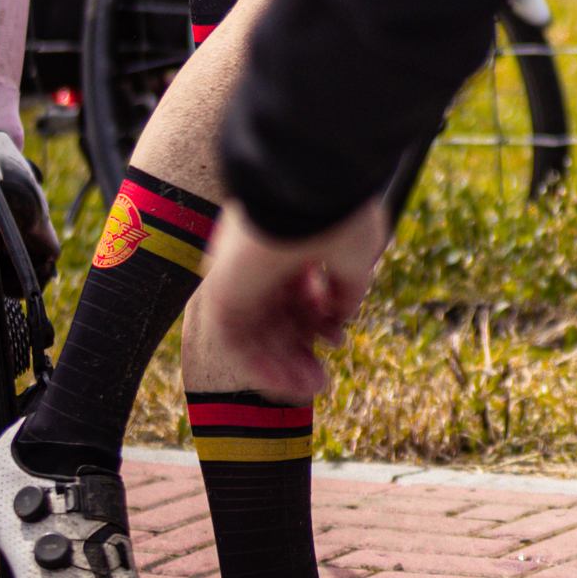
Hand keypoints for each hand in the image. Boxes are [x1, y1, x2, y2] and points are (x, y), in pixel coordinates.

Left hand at [202, 197, 390, 402]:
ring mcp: (238, 277)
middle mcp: (259, 262)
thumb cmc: (334, 214)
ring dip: (284, 366)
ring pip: (258, 334)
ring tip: (315, 387)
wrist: (306, 191)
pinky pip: (237, 343)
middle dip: (303, 349)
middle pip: (278, 318)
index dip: (319, 320)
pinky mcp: (222, 293)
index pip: (297, 292)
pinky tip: (289, 385)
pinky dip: (261, 367)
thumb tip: (343, 312)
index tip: (339, 339)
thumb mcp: (354, 253)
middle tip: (323, 377)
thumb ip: (348, 286)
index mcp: (288, 243)